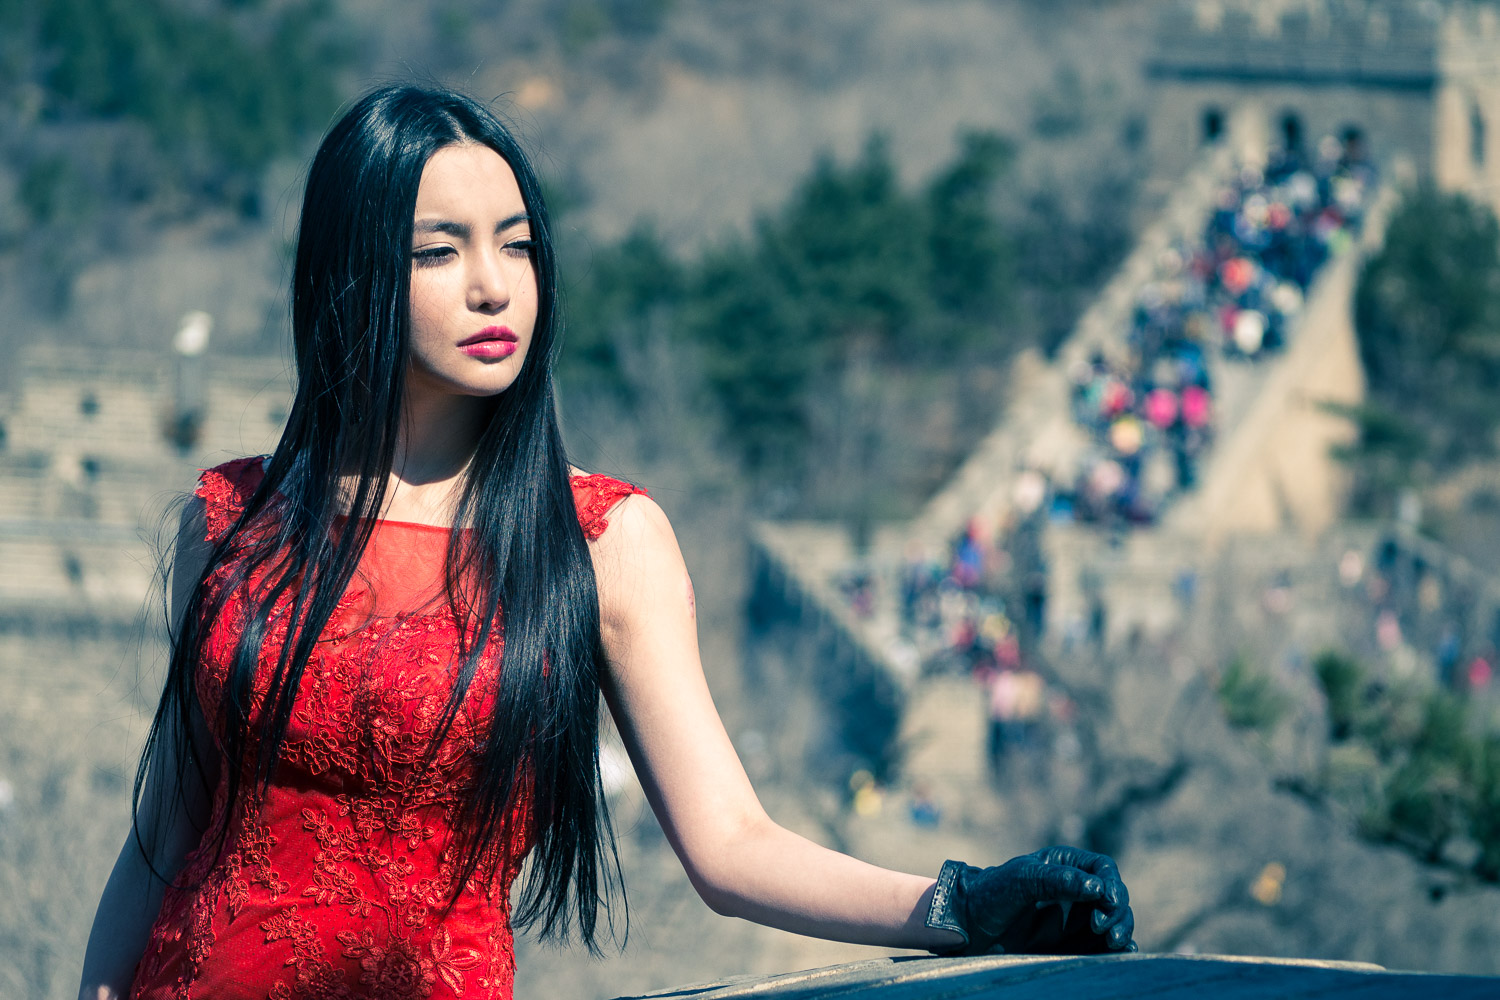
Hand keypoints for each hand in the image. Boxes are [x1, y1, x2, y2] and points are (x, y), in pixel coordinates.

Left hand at [925, 846, 1135, 955]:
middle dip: (1117, 912)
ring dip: (1121, 931)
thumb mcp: (1020, 880)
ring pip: (1113, 922)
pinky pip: (1102, 947)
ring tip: (1115, 944)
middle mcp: (1075, 891)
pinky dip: (1117, 951)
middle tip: (1103, 928)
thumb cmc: (991, 895)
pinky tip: (1123, 956)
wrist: (968, 929)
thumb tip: (1097, 888)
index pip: (1101, 869)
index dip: (1112, 884)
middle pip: (1113, 897)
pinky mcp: (1073, 946)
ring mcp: (1075, 920)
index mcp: (1064, 866)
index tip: (1108, 901)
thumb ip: (1056, 880)